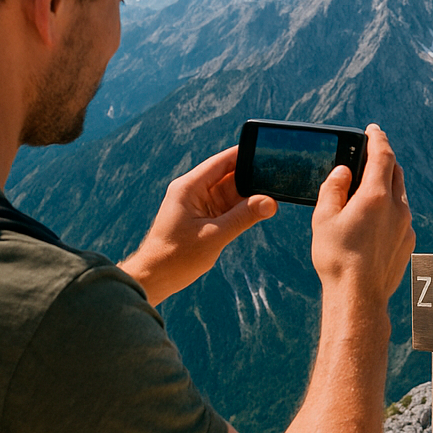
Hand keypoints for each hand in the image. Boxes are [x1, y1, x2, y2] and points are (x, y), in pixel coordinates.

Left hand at [119, 147, 276, 305]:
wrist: (154, 279)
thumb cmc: (176, 258)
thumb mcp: (214, 236)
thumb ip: (244, 217)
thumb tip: (270, 202)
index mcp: (189, 187)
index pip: (222, 162)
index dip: (245, 155)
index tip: (268, 154)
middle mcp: (193, 191)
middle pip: (229, 176)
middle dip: (252, 178)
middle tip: (278, 179)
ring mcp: (199, 205)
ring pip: (231, 193)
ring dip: (250, 196)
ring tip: (273, 197)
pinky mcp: (203, 218)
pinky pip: (228, 207)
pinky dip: (243, 209)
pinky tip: (260, 211)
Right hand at [310, 124, 414, 308]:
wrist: (359, 297)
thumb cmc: (336, 258)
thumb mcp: (323, 219)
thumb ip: (333, 189)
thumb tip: (343, 172)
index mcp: (375, 196)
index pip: (381, 155)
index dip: (377, 139)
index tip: (373, 129)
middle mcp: (396, 207)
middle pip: (395, 172)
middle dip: (383, 160)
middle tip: (370, 156)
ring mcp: (406, 226)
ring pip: (399, 195)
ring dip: (387, 186)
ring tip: (369, 190)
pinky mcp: (408, 243)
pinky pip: (401, 217)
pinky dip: (390, 210)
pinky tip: (375, 222)